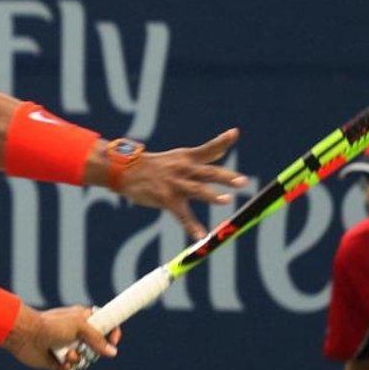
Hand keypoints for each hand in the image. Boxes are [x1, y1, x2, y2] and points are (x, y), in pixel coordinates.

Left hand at [2, 304, 121, 369]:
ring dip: (78, 359)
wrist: (26, 336)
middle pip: (98, 348)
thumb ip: (97, 338)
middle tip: (83, 347)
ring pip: (86, 360)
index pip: (105, 325)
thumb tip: (113, 352)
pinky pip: (72, 369)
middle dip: (93, 351)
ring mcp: (68, 347)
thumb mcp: (78, 326)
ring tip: (67, 354)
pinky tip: (59, 361)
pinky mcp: (59, 361)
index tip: (114, 340)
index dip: (112, 332)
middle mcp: (77, 334)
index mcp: (83, 319)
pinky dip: (68, 366)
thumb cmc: (51, 325)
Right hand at [118, 128, 246, 238]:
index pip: (208, 149)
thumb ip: (203, 155)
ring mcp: (174, 184)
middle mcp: (183, 170)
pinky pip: (181, 215)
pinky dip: (192, 226)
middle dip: (226, 177)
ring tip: (227, 200)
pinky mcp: (165, 199)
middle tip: (243, 181)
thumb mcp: (179, 156)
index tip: (235, 133)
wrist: (125, 170)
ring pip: (197, 190)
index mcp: (187, 158)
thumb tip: (223, 148)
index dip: (222, 141)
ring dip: (212, 196)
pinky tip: (201, 236)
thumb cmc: (156, 165)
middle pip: (208, 172)